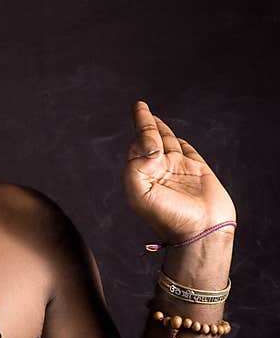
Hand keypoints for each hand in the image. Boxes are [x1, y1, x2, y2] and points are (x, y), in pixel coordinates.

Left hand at [123, 101, 235, 243]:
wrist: (201, 231)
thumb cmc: (168, 217)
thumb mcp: (140, 192)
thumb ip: (138, 165)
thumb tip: (149, 144)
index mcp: (141, 176)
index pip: (137, 147)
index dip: (139, 129)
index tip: (141, 113)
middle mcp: (158, 172)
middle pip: (149, 141)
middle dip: (144, 125)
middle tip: (140, 106)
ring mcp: (178, 170)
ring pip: (167, 143)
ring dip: (158, 129)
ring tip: (149, 116)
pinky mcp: (197, 171)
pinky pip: (186, 151)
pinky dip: (179, 142)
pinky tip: (173, 136)